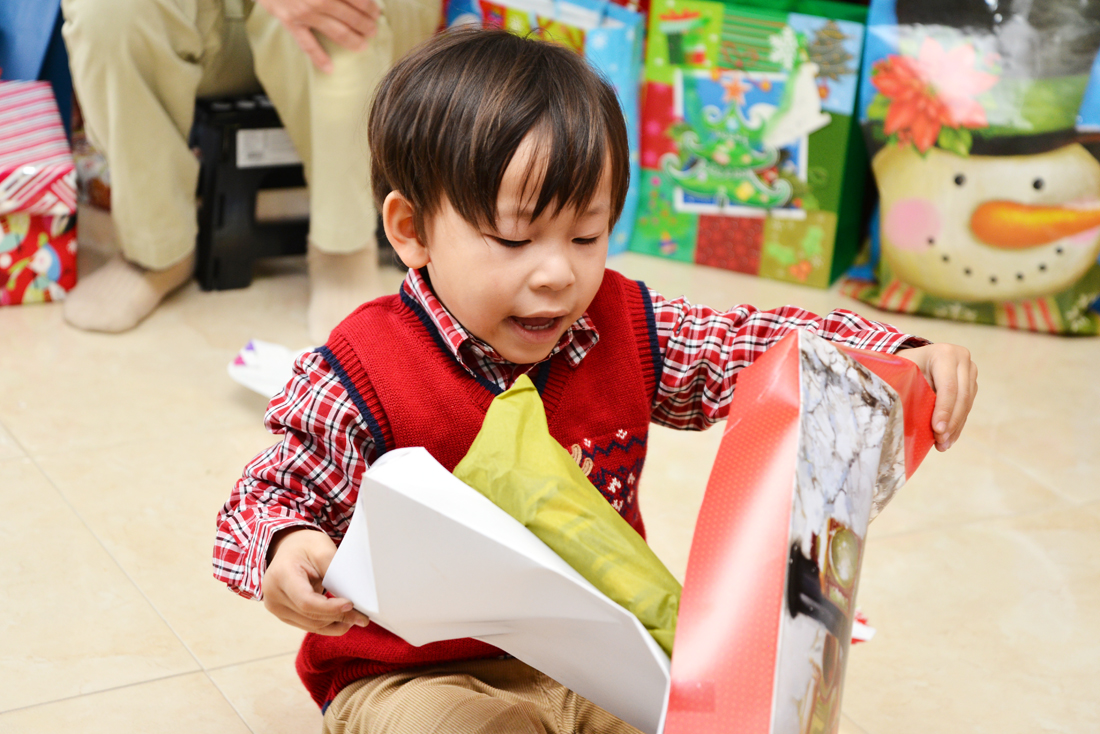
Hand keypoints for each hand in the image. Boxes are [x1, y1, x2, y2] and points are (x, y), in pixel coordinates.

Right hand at [257, 0, 381, 72]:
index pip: (359, 0)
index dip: (371, 7)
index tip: (376, 12)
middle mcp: (320, 0)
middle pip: (353, 18)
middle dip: (367, 25)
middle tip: (373, 30)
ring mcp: (305, 13)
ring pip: (338, 32)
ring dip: (354, 41)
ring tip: (363, 45)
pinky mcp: (290, 22)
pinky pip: (307, 44)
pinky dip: (319, 58)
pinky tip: (330, 69)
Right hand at [262, 528, 369, 633]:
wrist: (288, 549)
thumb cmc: (305, 546)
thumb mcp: (322, 549)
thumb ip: (335, 571)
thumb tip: (354, 594)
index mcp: (281, 575)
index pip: (306, 601)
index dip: (330, 607)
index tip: (351, 604)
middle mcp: (273, 595)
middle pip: (310, 615)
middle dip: (339, 617)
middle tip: (363, 617)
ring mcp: (275, 607)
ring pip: (310, 624)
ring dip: (335, 624)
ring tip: (356, 618)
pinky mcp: (283, 615)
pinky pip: (308, 625)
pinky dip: (327, 625)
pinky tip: (343, 622)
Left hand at [897, 343, 977, 451]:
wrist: (915, 357)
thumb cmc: (905, 365)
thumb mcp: (904, 371)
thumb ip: (909, 388)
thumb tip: (905, 420)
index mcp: (944, 353)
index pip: (948, 386)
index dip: (944, 410)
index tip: (937, 430)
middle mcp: (962, 360)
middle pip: (961, 397)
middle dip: (951, 423)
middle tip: (940, 442)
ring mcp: (969, 371)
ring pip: (966, 404)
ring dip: (955, 427)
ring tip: (942, 445)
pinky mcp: (971, 383)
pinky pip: (967, 407)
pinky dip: (957, 424)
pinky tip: (948, 438)